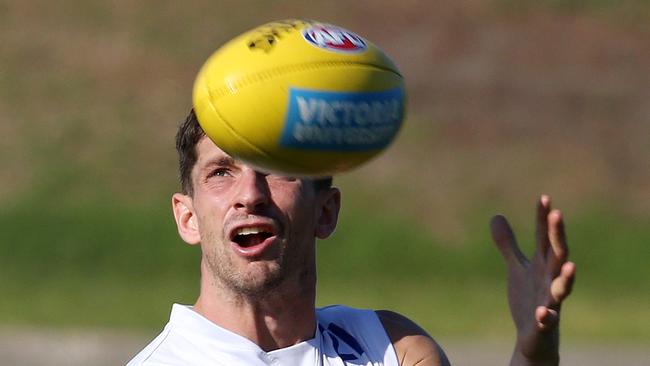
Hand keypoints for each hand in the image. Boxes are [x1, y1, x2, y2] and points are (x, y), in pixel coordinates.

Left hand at [490, 195, 575, 365]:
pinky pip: (548, 320)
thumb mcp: (517, 268)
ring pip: (563, 288)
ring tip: (570, 264)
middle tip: (558, 214)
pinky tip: (542, 313)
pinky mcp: (544, 324)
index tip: (544, 197)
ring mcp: (550, 301)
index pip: (545, 238)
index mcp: (542, 265)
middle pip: (557, 254)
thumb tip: (496, 215)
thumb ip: (508, 244)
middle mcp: (550, 280)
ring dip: (567, 277)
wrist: (534, 337)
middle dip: (558, 235)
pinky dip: (546, 317)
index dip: (544, 219)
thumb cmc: (529, 299)